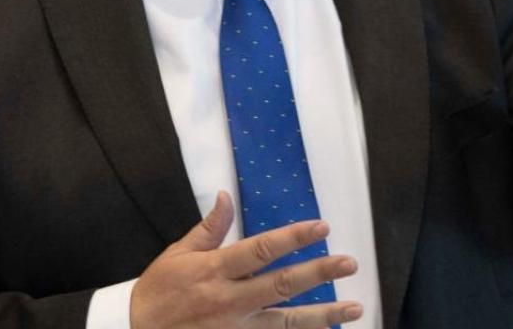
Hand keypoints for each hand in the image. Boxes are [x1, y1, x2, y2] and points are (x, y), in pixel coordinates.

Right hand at [130, 191, 364, 328]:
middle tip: (349, 263)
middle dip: (318, 274)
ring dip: (323, 316)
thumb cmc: (158, 294)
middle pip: (281, 286)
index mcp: (214, 270)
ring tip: (354, 308)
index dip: (293, 238)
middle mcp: (228, 301)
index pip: (260, 250)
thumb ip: (208, 229)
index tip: (322, 227)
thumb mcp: (176, 255)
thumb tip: (225, 196)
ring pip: (286, 323)